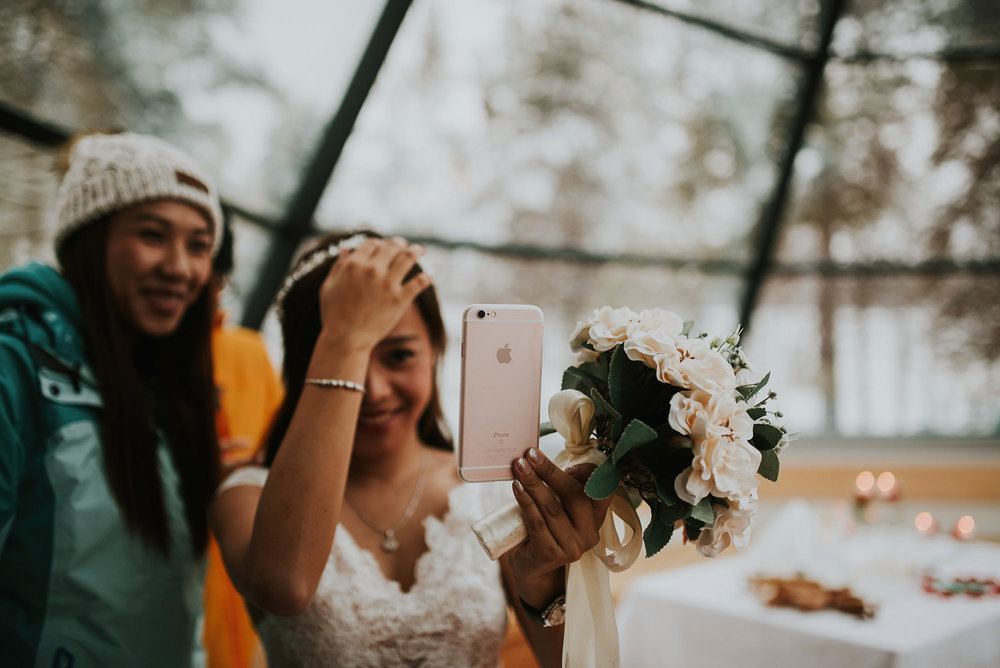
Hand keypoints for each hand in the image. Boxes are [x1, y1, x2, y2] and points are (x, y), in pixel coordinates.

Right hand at [316, 237, 431, 350]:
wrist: (346, 340)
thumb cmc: (334, 315)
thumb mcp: (328, 287)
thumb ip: (338, 266)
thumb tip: (346, 250)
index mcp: (354, 264)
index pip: (372, 244)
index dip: (379, 244)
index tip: (383, 247)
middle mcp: (372, 270)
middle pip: (392, 247)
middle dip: (399, 244)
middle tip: (405, 246)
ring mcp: (387, 283)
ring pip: (408, 257)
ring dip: (416, 251)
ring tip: (420, 250)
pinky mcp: (400, 299)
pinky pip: (419, 281)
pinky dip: (427, 277)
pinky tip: (429, 276)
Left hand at [506, 448, 612, 606]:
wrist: (530, 569)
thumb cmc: (543, 532)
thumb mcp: (559, 510)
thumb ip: (560, 490)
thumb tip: (542, 458)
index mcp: (596, 520)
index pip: (604, 491)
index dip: (590, 474)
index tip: (568, 462)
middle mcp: (589, 534)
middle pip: (574, 495)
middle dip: (551, 472)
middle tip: (531, 455)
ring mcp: (572, 547)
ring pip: (552, 508)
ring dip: (534, 483)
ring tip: (520, 467)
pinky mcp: (551, 555)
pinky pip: (537, 522)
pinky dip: (525, 501)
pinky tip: (517, 487)